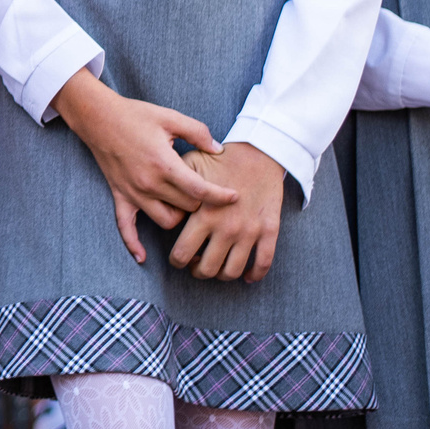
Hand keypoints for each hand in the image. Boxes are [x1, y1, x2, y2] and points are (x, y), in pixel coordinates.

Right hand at [52, 68, 237, 264]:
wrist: (98, 117)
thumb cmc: (135, 115)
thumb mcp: (170, 117)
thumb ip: (198, 133)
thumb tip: (218, 150)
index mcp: (164, 164)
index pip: (200, 191)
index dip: (221, 196)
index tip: (235, 197)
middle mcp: (149, 184)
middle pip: (187, 208)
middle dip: (202, 204)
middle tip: (212, 196)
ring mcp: (133, 193)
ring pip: (166, 221)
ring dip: (179, 216)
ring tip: (186, 205)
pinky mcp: (120, 196)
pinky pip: (125, 228)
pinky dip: (133, 244)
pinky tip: (142, 258)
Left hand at [168, 142, 288, 282]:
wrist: (258, 152)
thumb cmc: (219, 159)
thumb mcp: (189, 167)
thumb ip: (173, 188)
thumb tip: (159, 206)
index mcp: (203, 215)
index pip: (181, 254)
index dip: (176, 261)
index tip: (178, 258)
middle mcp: (226, 228)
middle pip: (206, 269)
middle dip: (197, 271)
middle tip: (196, 264)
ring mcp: (249, 231)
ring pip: (232, 271)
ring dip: (221, 275)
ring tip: (217, 267)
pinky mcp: (270, 230)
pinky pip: (263, 263)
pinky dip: (255, 275)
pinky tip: (247, 276)